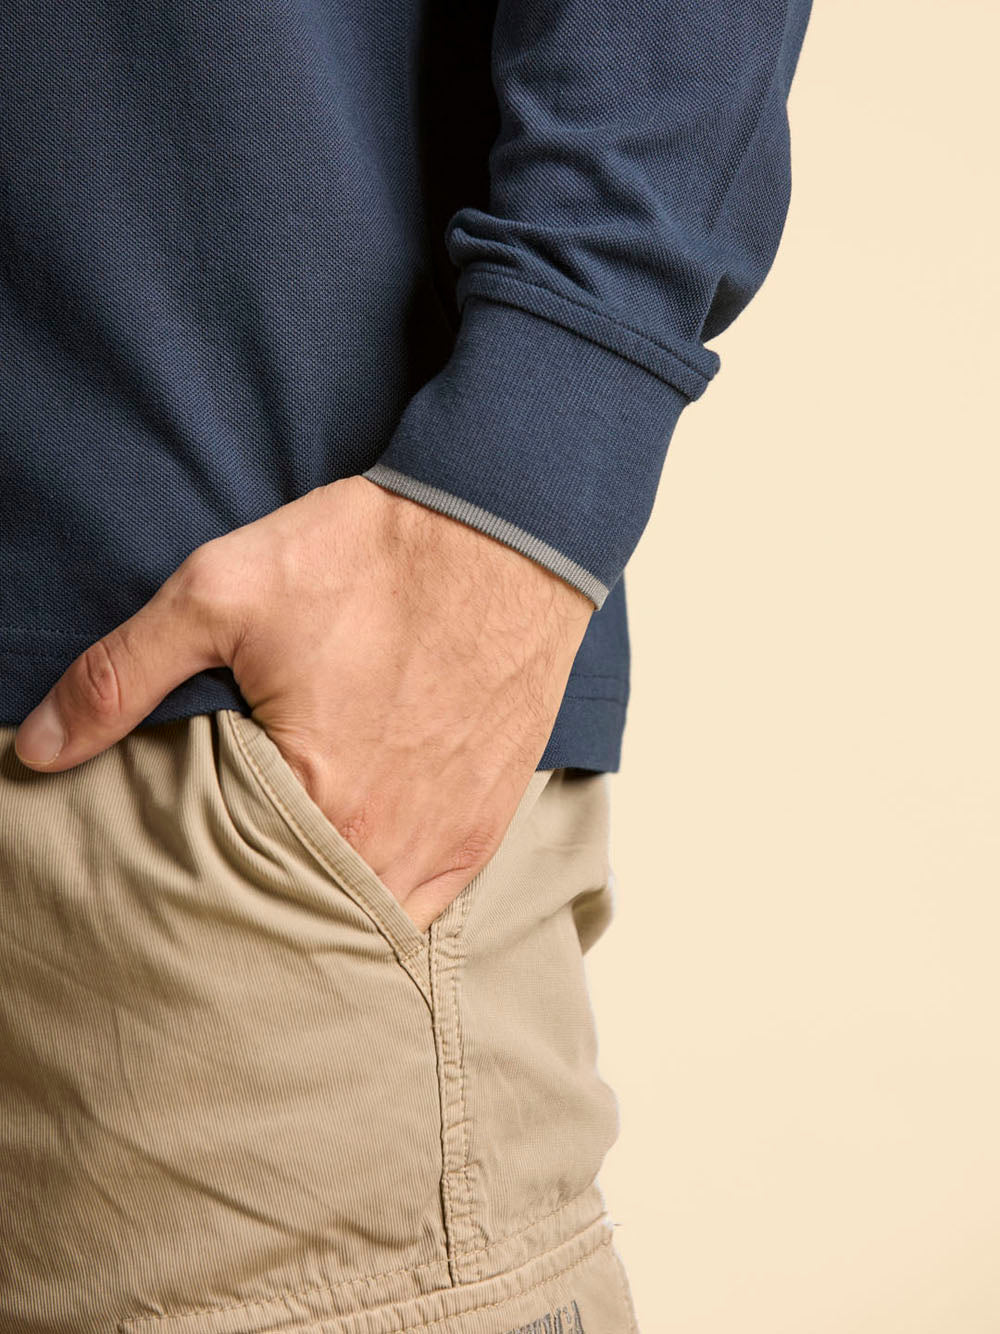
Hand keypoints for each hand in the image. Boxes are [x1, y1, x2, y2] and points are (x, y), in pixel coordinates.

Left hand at [13, 476, 593, 929]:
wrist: (504, 533)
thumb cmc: (369, 558)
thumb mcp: (222, 593)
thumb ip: (122, 675)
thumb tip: (35, 748)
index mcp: (319, 802)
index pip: (227, 898)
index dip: (190, 895)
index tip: (169, 883)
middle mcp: (390, 844)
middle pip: (300, 923)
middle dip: (255, 920)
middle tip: (222, 893)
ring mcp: (447, 841)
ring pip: (366, 926)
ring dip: (321, 918)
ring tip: (281, 889)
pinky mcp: (486, 825)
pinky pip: (428, 904)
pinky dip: (384, 902)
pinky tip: (352, 873)